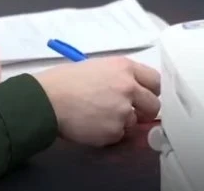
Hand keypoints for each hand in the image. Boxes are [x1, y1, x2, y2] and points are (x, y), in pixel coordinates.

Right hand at [33, 56, 160, 146]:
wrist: (48, 99)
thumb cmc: (66, 80)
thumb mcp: (98, 67)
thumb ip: (120, 77)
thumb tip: (135, 92)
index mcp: (125, 67)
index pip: (156, 80)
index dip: (151, 91)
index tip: (145, 96)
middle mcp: (129, 87)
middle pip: (154, 105)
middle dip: (145, 111)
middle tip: (131, 112)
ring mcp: (123, 111)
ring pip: (134, 122)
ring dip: (122, 122)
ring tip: (98, 116)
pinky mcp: (114, 131)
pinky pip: (118, 135)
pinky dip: (108, 133)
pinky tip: (92, 124)